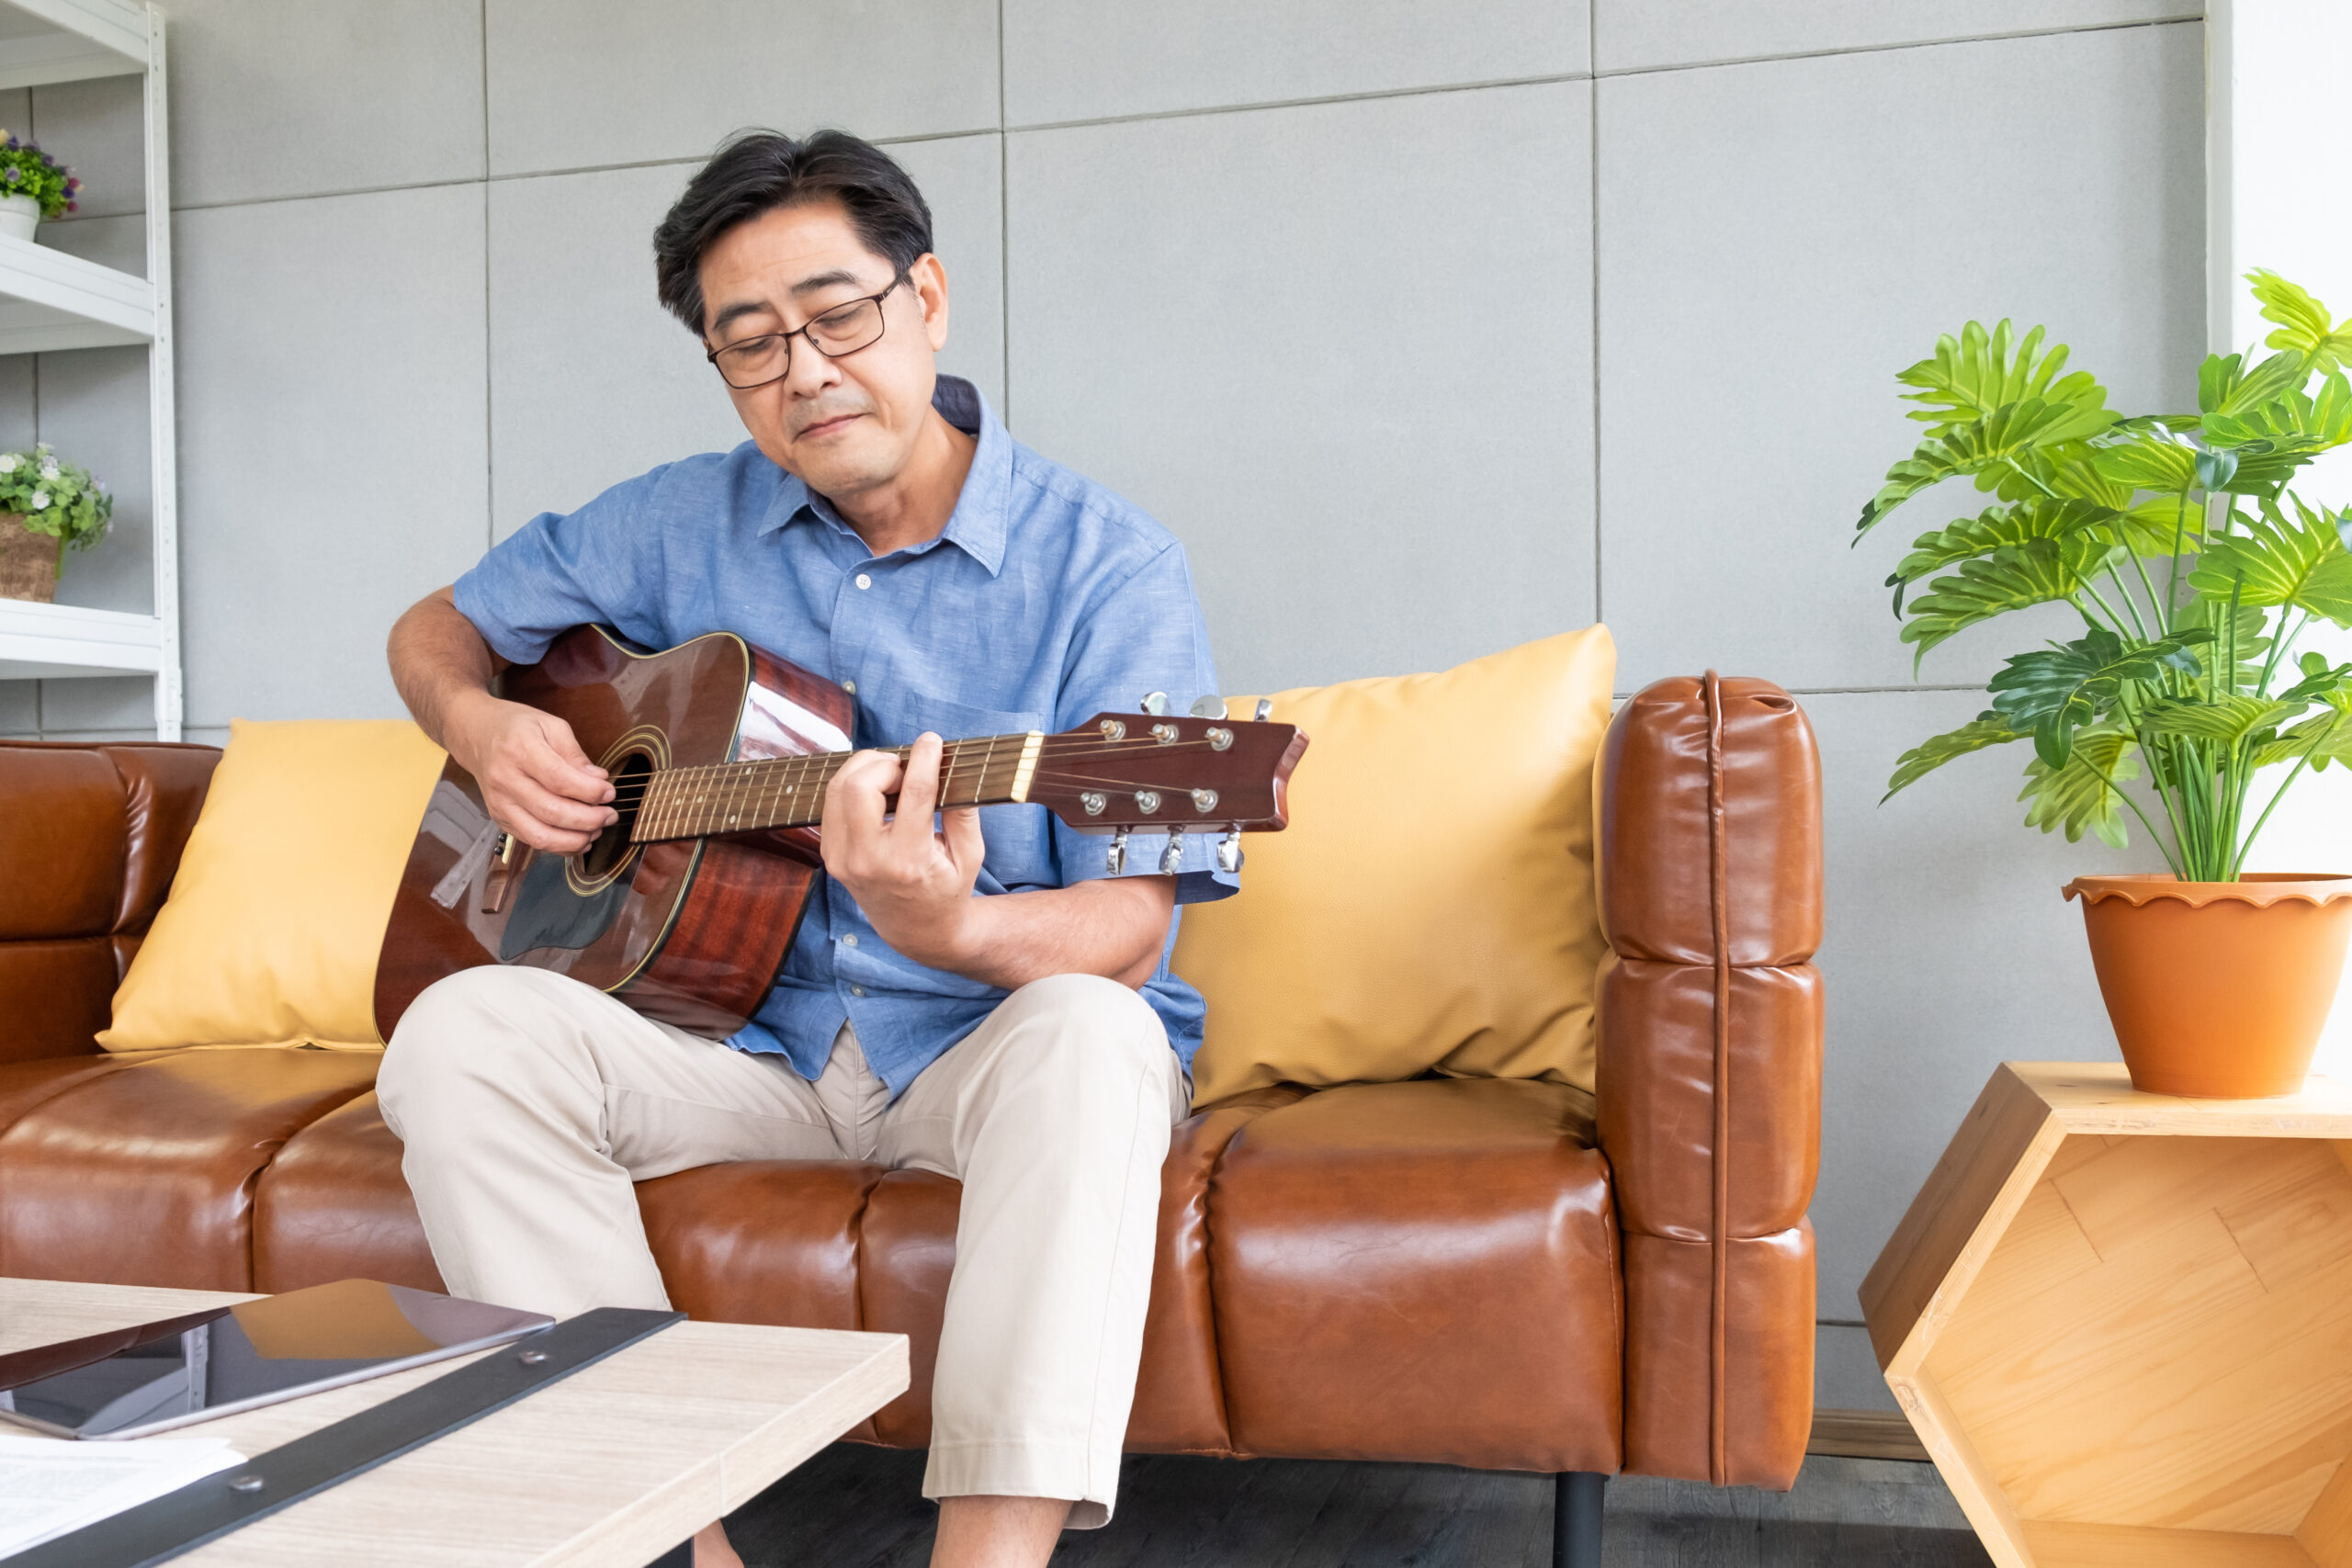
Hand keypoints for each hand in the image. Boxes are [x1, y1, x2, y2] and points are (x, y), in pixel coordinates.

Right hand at [445, 691, 615, 852]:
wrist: (476, 734)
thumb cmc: (517, 727)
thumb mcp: (550, 725)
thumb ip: (575, 754)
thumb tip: (599, 780)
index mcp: (519, 750)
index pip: (558, 780)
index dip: (589, 791)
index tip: (609, 792)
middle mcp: (505, 780)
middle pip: (551, 812)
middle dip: (588, 819)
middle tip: (610, 815)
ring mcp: (499, 803)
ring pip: (540, 835)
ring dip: (575, 839)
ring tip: (598, 829)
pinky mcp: (499, 818)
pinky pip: (532, 841)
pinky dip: (560, 846)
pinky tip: (580, 838)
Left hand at [820, 733, 985, 969]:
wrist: (916, 930)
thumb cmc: (948, 889)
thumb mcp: (970, 854)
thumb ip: (964, 811)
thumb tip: (953, 767)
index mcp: (909, 860)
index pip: (913, 793)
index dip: (924, 758)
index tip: (932, 740)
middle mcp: (869, 860)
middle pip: (859, 785)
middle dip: (885, 763)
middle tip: (906, 768)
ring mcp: (842, 859)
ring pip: (838, 788)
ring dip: (866, 770)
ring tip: (892, 776)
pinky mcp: (831, 856)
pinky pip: (832, 803)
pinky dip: (853, 786)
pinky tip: (876, 791)